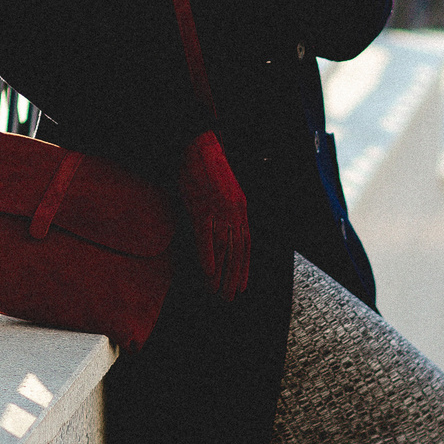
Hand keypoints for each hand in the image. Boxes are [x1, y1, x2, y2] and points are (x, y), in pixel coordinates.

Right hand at [177, 129, 249, 300]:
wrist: (198, 146)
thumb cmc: (206, 169)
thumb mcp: (221, 192)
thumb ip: (224, 213)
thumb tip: (220, 234)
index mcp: (240, 208)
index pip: (246, 245)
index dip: (244, 267)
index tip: (241, 286)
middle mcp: (234, 211)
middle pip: (237, 251)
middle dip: (234, 277)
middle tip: (228, 298)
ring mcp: (219, 210)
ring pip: (223, 248)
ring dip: (222, 273)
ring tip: (217, 292)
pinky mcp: (202, 207)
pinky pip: (206, 236)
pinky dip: (208, 256)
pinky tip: (208, 273)